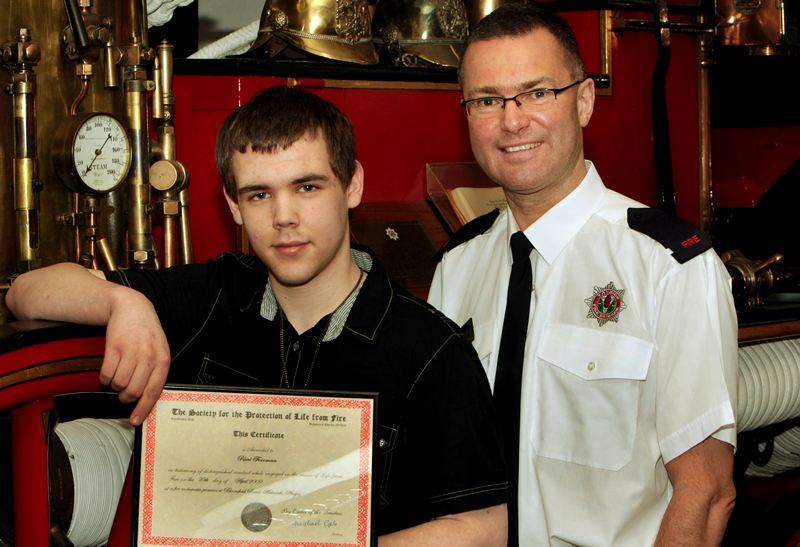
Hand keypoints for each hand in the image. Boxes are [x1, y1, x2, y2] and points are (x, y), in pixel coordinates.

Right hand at [99, 291, 170, 425]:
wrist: (132, 308)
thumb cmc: (146, 334)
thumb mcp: (159, 351)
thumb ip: (155, 373)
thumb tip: (147, 400)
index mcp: (162, 360)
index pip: (154, 391)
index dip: (143, 408)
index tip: (135, 420)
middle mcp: (148, 356)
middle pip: (133, 391)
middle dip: (126, 398)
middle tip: (124, 394)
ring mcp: (131, 351)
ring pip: (118, 384)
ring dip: (115, 386)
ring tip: (119, 375)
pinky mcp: (114, 347)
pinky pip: (106, 374)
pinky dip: (105, 377)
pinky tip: (110, 369)